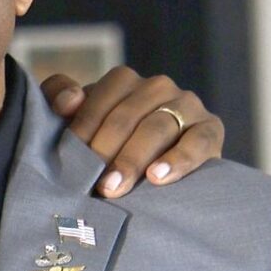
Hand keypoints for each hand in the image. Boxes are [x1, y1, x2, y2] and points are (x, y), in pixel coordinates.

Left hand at [42, 67, 225, 197]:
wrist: (158, 180)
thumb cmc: (109, 151)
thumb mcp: (81, 125)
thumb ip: (60, 100)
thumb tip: (68, 100)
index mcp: (123, 82)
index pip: (101, 95)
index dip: (83, 127)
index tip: (67, 158)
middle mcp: (157, 87)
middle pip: (127, 114)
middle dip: (105, 150)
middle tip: (88, 182)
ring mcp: (187, 105)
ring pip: (157, 127)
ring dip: (132, 159)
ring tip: (113, 187)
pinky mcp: (211, 129)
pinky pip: (197, 141)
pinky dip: (177, 159)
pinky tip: (157, 177)